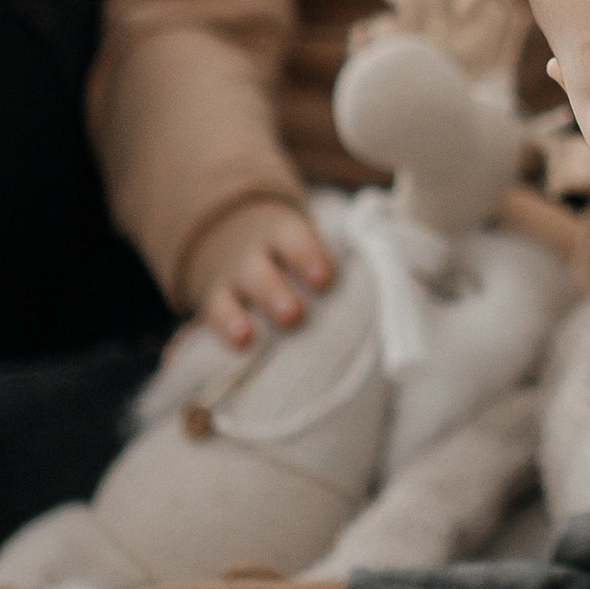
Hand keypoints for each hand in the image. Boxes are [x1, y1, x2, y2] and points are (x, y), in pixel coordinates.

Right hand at [185, 202, 335, 349]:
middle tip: (291, 315)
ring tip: (244, 337)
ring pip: (226, 299)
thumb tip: (388, 283)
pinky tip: (201, 356)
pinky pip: (204, 323)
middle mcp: (251, 257)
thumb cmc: (294, 252)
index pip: (294, 239)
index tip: (322, 280)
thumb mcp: (307, 239)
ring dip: (234, 318)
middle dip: (274, 293)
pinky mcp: (212, 307)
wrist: (236, 231)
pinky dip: (202, 340)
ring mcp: (227, 283)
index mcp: (282, 235)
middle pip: (258, 272)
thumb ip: (333, 262)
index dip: (307, 257)